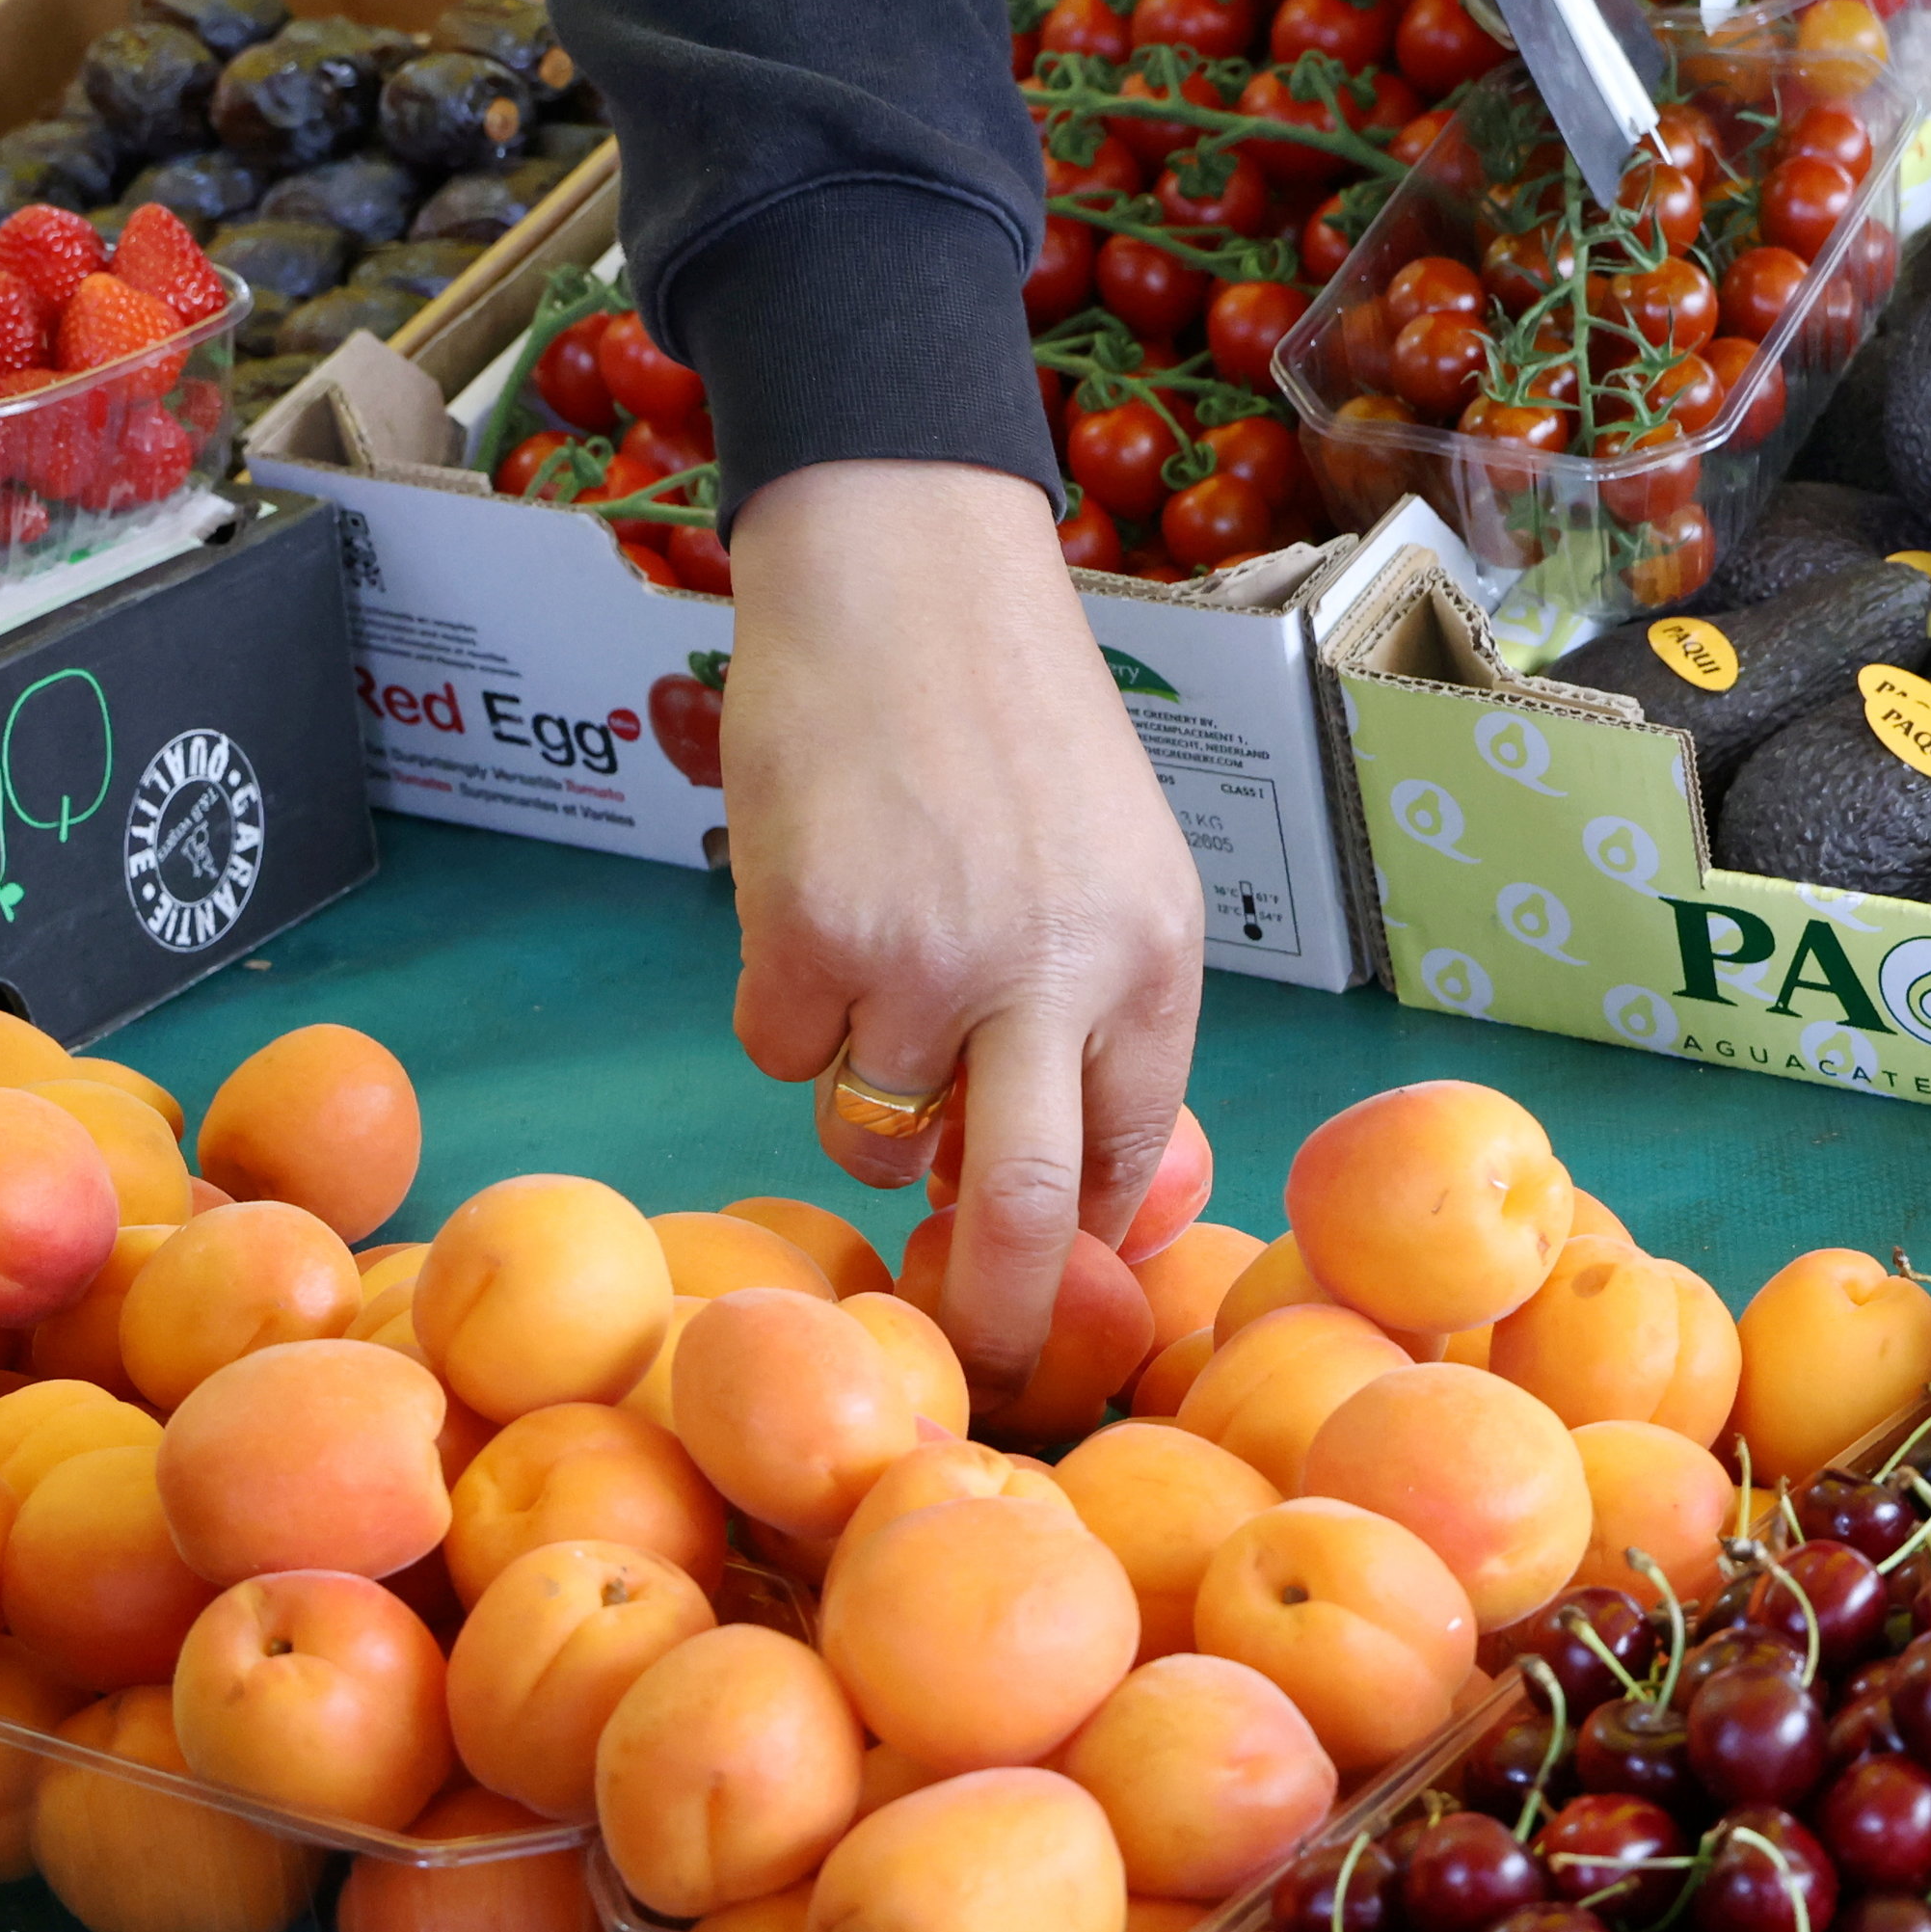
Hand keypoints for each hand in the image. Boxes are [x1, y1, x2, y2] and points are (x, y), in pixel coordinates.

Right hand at [718, 458, 1202, 1404]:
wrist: (900, 567)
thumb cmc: (1007, 711)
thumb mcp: (1115, 854)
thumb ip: (1099, 1005)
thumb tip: (1057, 1189)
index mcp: (1152, 956)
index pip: (1127, 1155)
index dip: (1076, 1238)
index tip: (1041, 1295)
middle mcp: (1054, 973)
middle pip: (1018, 1208)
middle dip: (989, 1314)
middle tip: (963, 1364)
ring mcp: (926, 962)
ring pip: (870, 1123)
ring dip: (858, 1082)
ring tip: (870, 946)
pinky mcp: (808, 938)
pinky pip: (779, 1052)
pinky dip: (780, 1002)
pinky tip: (810, 894)